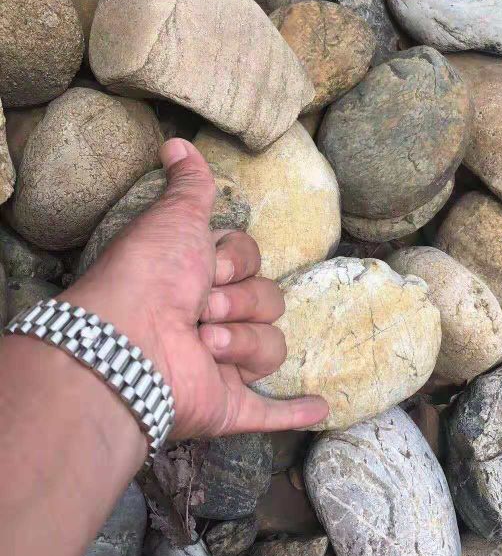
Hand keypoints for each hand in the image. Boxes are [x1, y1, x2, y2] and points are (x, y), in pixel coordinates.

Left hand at [65, 138, 327, 439]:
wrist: (128, 342)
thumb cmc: (149, 274)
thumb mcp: (174, 217)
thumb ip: (189, 185)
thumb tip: (177, 144)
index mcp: (198, 278)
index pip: (251, 262)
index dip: (237, 260)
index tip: (209, 264)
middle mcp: (210, 320)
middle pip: (267, 300)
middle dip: (239, 300)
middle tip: (202, 307)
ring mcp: (220, 365)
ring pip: (273, 346)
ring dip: (244, 341)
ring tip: (205, 343)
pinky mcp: (227, 407)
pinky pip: (269, 411)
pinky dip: (294, 410)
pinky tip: (319, 407)